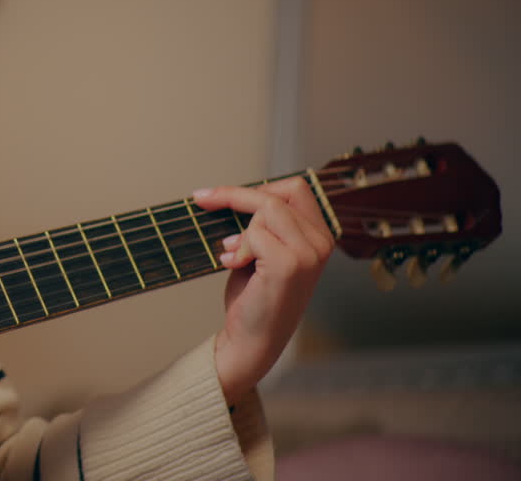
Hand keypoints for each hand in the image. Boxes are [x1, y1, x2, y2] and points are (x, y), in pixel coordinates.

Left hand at [192, 178, 332, 405]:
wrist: (251, 340)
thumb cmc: (254, 296)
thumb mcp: (262, 251)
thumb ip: (262, 223)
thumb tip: (234, 193)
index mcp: (319, 236)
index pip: (294, 189)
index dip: (256, 186)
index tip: (218, 193)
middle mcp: (321, 243)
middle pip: (279, 193)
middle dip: (236, 195)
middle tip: (204, 200)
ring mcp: (308, 254)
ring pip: (265, 209)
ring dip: (239, 231)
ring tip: (233, 255)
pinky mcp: (290, 265)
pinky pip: (254, 233)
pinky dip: (238, 248)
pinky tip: (234, 265)